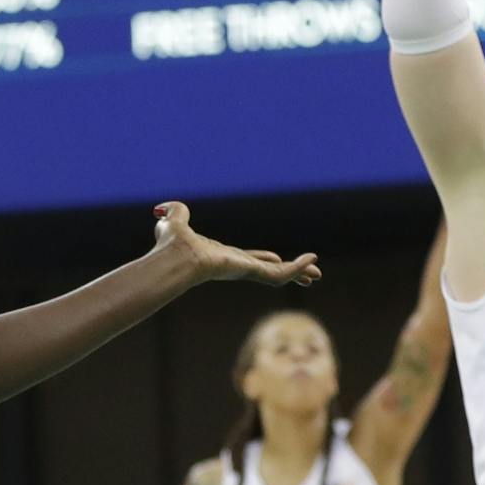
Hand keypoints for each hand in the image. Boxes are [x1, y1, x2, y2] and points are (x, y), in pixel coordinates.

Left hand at [152, 201, 320, 286]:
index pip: (248, 260)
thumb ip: (175, 214)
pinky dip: (297, 268)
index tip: (276, 257)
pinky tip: (312, 261)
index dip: (264, 258)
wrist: (175, 255)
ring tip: (317, 274)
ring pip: (278, 276)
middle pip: (269, 271)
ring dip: (298, 273)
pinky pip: (280, 273)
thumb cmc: (170, 245)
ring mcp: (245, 271)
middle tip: (309, 276)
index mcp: (223, 257)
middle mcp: (236, 266)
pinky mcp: (251, 272)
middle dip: (289, 272)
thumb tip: (166, 207)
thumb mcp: (174, 222)